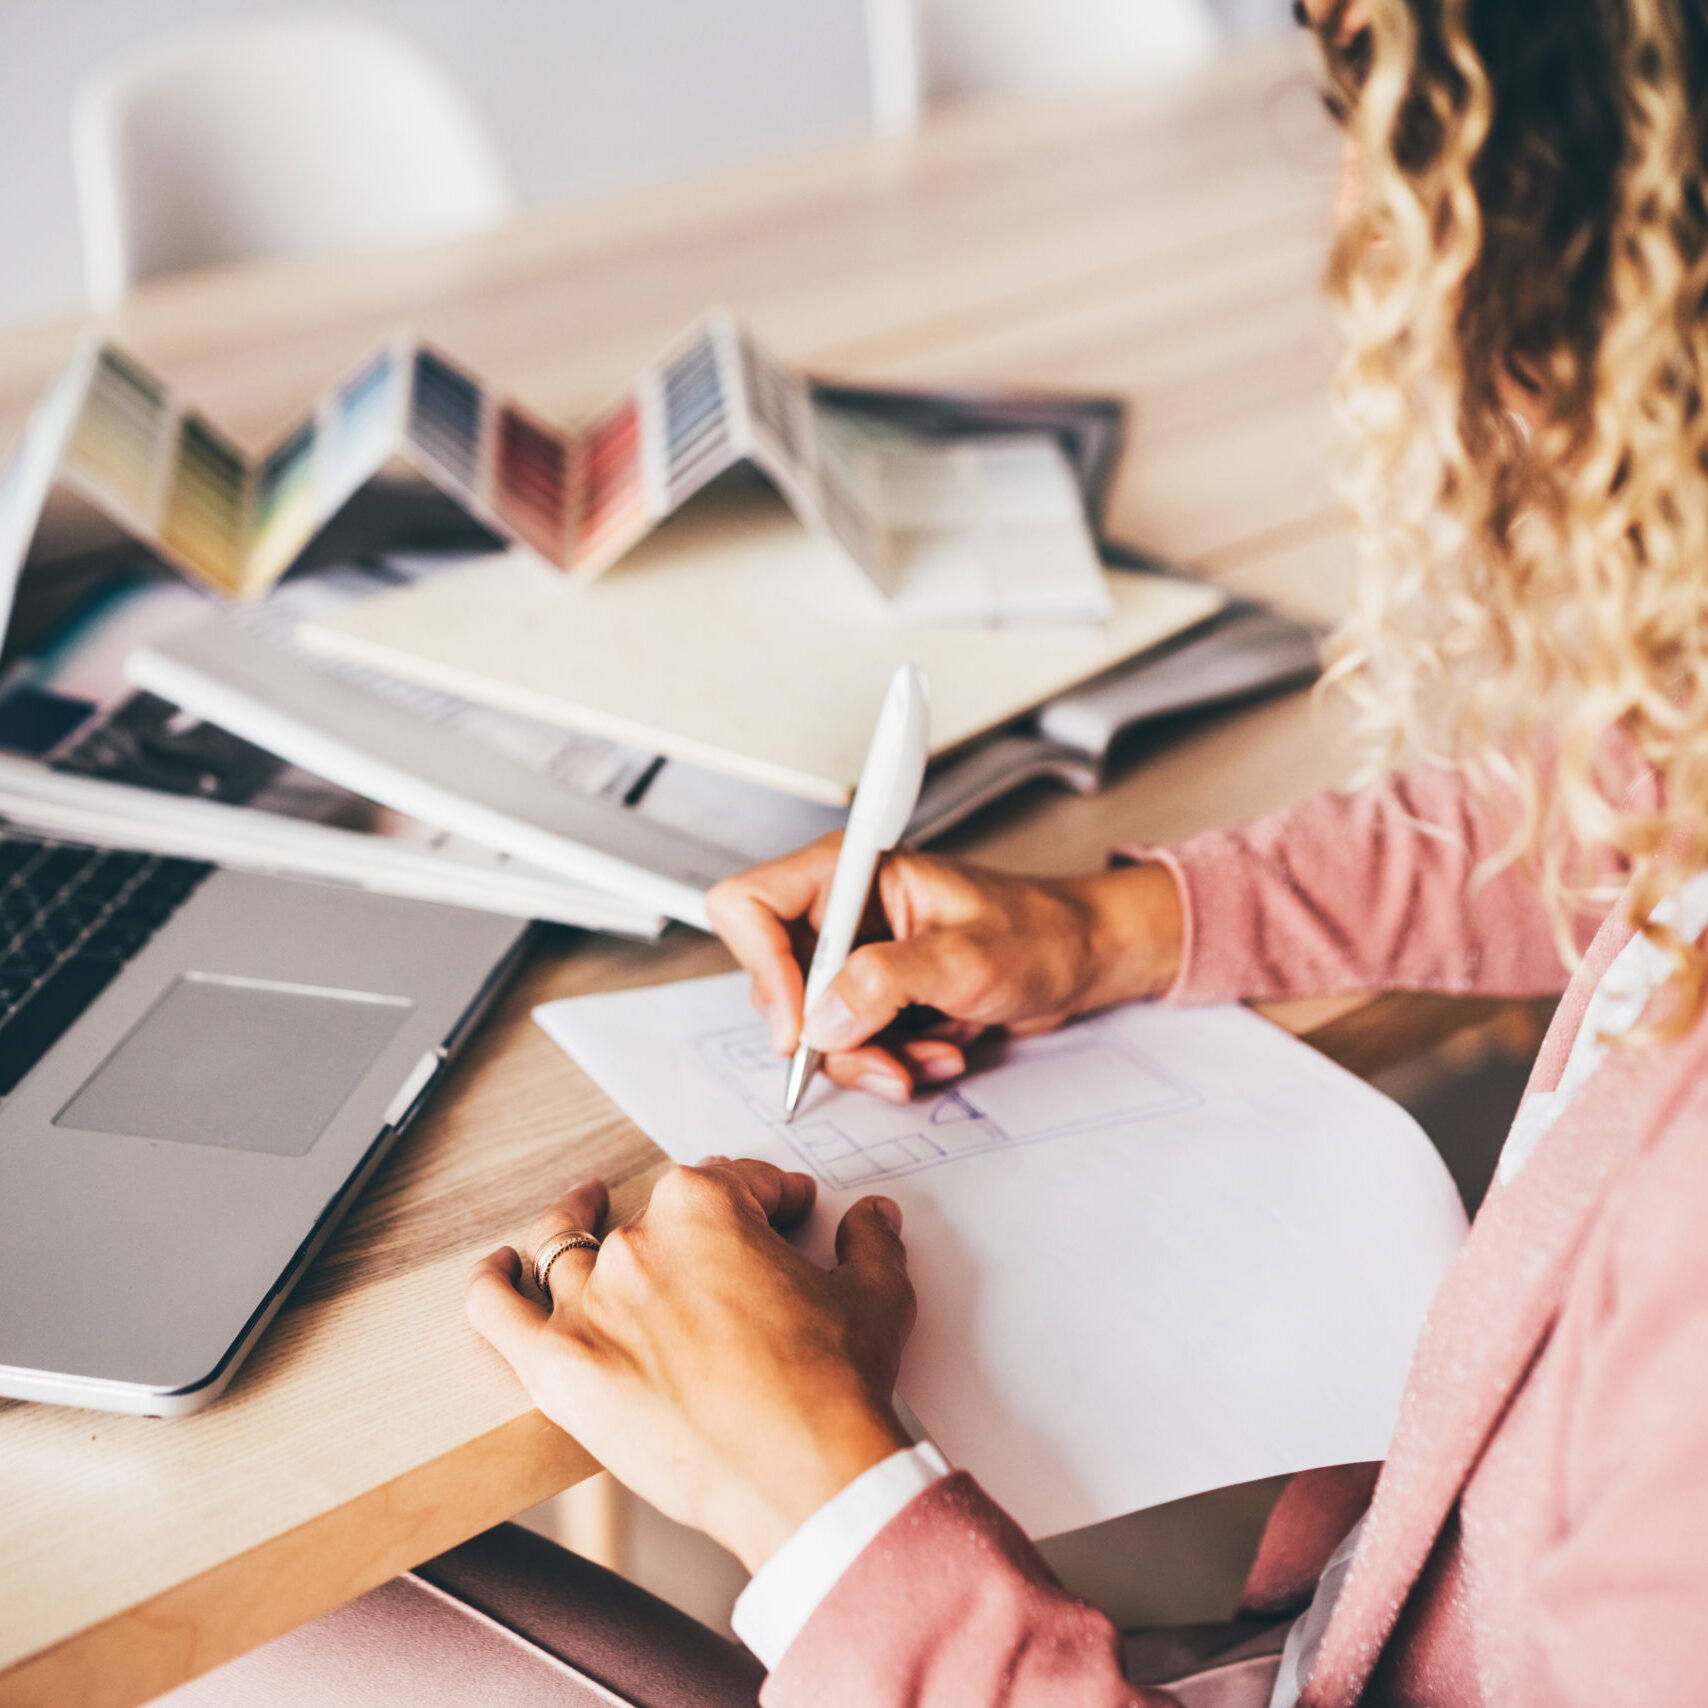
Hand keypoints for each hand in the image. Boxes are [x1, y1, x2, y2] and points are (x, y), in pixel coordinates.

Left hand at [465, 1160, 914, 1572]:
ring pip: (565, 1246)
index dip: (771, 1199)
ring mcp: (590, 1303)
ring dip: (574, 1224)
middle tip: (721, 1260)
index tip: (787, 1217)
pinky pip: (497, 1310)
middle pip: (653, 1213)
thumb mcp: (874, 1297)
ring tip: (582, 1214)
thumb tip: (871, 1217)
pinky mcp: (556, 1366)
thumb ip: (869, 1241)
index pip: (737, 1182)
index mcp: (706, 1207)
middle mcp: (639, 1242)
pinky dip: (491, 1282)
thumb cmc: (831, 1388)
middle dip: (691, 1226)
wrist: (801, 1479)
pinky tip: (497, 1268)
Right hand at [706, 840, 1183, 1098]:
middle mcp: (844, 912)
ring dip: (870, 1057)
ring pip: (815, 1027)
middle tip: (883, 1059)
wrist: (1091, 960)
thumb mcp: (966, 958)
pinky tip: (942, 1050)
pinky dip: (892, 1061)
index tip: (800, 1026)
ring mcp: (858, 956)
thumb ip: (886, 982)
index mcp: (852, 873)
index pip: (750, 905)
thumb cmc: (1044, 933)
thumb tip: (820, 1020)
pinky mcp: (879, 995)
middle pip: (776, 982)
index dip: (762, 968)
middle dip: (831, 1035)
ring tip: (932, 1055)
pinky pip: (852, 1044)